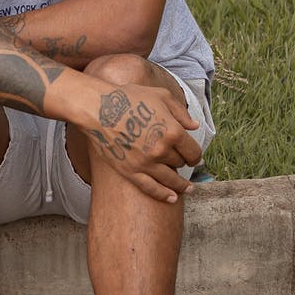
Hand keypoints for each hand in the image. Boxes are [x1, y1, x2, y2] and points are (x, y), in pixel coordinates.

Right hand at [84, 82, 201, 204]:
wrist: (99, 108)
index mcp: (172, 131)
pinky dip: (163, 195)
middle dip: (182, 162)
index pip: (193, 151)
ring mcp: (145, 163)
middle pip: (180, 163)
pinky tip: (172, 198)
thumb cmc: (129, 98)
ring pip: (170, 179)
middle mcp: (161, 150)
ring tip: (187, 188)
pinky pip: (151, 188)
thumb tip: (195, 126)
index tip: (194, 157)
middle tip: (181, 161)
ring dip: (181, 185)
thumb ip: (181, 112)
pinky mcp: (130, 171)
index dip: (196, 156)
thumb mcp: (161, 96)